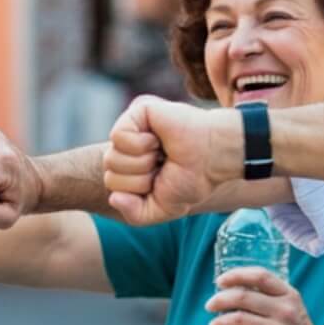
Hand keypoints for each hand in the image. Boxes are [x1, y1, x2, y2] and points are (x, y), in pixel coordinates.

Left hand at [104, 98, 235, 224]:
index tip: (162, 180)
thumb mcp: (162, 209)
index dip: (137, 192)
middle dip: (140, 180)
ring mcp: (133, 128)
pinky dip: (140, 145)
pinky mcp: (138, 111)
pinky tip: (158, 139)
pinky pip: (118, 137)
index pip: (113, 186)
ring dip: (142, 163)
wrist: (213, 159)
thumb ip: (134, 214)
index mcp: (133, 166)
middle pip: (110, 175)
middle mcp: (129, 147)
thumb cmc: (193, 180)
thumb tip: (113, 198)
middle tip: (163, 166)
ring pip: (111, 158)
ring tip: (162, 153)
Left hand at [205, 267, 323, 324]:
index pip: (260, 275)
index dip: (236, 275)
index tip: (220, 281)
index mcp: (289, 295)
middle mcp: (285, 310)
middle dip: (220, 299)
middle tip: (210, 305)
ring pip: (238, 319)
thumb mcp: (290, 308)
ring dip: (219, 321)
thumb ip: (267, 297)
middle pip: (243, 296)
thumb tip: (232, 289)